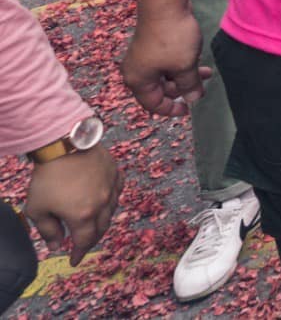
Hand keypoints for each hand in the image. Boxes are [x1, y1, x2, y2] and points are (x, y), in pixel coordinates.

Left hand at [23, 144, 120, 265]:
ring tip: (91, 223)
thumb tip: (56, 246)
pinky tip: (104, 199)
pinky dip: (112, 199)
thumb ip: (48, 231)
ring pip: (112, 211)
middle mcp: (102, 204)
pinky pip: (118, 190)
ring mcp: (111, 187)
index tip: (73, 261)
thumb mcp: (37, 209)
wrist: (63, 143)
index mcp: (83, 216)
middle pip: (101, 229)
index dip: (79, 253)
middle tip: (81, 244)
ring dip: (102, 220)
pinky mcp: (115, 172)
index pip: (84, 242)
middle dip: (91, 240)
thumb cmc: (47, 177)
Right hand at [121, 8, 209, 117]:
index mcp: (138, 80)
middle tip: (203, 87)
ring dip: (185, 75)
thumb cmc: (172, 38)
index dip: (172, 109)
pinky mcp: (152, 44)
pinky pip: (167, 62)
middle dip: (183, 89)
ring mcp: (143, 56)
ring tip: (207, 72)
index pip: (153, 104)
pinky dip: (181, 64)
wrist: (165, 4)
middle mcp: (137, 70)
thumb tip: (193, 99)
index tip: (189, 110)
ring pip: (166, 74)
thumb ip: (189, 85)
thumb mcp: (184, 66)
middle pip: (160, 89)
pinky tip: (197, 60)